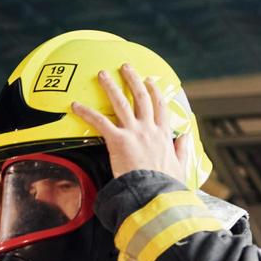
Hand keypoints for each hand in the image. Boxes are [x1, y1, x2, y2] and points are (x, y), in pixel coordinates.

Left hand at [71, 63, 191, 183]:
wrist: (154, 194)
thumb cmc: (166, 186)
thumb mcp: (180, 167)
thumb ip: (182, 150)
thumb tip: (185, 136)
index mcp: (164, 135)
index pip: (160, 106)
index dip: (155, 92)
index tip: (150, 81)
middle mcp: (149, 129)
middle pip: (142, 97)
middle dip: (133, 79)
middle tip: (125, 67)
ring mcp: (134, 132)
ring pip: (121, 102)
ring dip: (110, 86)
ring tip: (102, 74)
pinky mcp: (118, 141)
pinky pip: (100, 121)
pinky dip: (86, 112)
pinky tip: (75, 105)